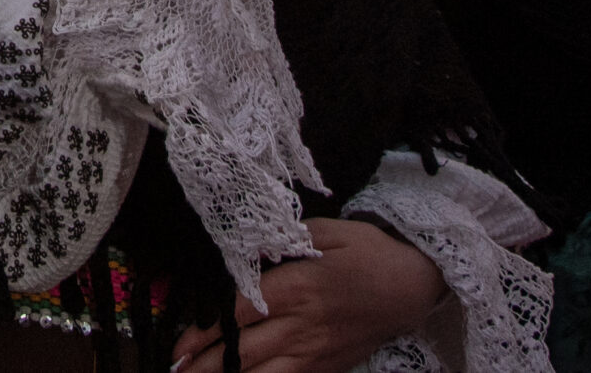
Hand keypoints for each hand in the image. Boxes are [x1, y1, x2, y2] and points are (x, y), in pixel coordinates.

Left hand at [170, 219, 446, 372]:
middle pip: (246, 350)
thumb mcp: (327, 231)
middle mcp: (304, 324)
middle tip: (175, 368)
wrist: (415, 287)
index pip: (242, 312)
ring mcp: (316, 351)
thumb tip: (245, 251)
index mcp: (299, 287)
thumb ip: (282, 242)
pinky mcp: (328, 367)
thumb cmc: (369, 252)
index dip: (207, 329)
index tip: (181, 340)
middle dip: (207, 363)